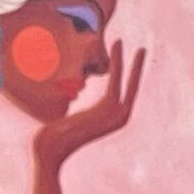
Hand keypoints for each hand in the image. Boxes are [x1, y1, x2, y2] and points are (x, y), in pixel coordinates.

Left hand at [34, 38, 148, 163]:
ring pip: (123, 79)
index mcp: (109, 119)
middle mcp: (119, 117)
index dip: (123, 74)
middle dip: (136, 66)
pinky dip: (118, 62)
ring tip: (120, 41)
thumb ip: (70, 113)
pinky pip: (117, 80)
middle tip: (143, 49)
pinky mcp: (111, 109)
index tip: (123, 59)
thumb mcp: (65, 120)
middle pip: (130, 85)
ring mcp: (117, 114)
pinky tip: (116, 48)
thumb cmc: (51, 140)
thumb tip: (61, 105)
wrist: (50, 153)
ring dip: (122, 59)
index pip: (120, 91)